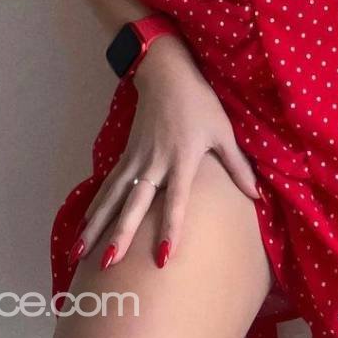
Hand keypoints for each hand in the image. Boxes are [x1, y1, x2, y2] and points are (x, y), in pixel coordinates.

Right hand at [70, 35, 262, 270]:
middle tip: (108, 264)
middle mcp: (155, 163)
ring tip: (80, 254)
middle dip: (121, 234)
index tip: (163, 257)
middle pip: (136, 203)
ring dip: (97, 226)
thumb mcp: (222, 131)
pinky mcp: (126, 155)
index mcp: (182, 159)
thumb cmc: (199, 103)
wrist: (166, 74)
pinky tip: (84, 228)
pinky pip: (108, 185)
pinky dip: (95, 207)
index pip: (177, 201)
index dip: (170, 228)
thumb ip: (237, 166)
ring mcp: (137, 159)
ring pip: (113, 197)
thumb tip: (257, 196)